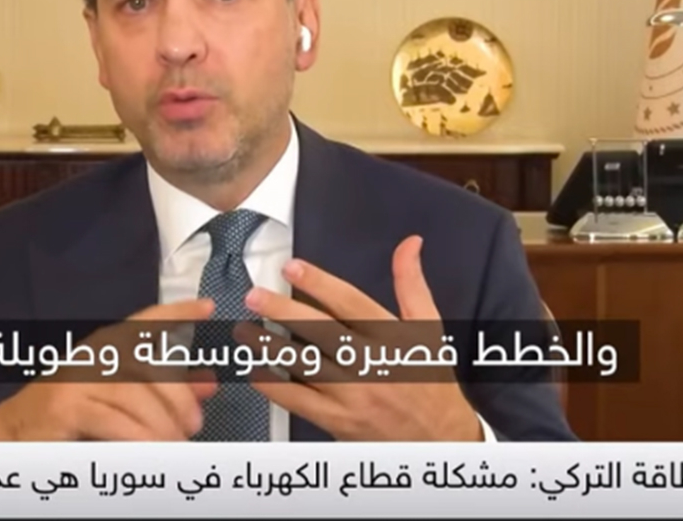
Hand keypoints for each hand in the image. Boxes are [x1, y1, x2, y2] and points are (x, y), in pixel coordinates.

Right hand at [0, 298, 217, 440]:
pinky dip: (138, 436)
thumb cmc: (69, 415)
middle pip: (148, 365)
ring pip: (133, 395)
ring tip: (176, 445)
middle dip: (178, 396)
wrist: (13, 434)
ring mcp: (75, 379)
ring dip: (162, 423)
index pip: (144, 323)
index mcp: (104, 348)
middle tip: (193, 425)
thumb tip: (208, 385)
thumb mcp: (119, 397)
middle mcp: (91, 355)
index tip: (207, 309)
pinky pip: (112, 420)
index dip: (176, 313)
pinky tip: (152, 449)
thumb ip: (163, 391)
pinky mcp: (64, 407)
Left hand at [235, 236, 482, 440]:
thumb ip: (411, 284)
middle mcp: (371, 363)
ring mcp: (354, 394)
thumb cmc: (430, 380)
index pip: (351, 303)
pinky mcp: (340, 421)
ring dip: (269, 346)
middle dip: (283, 311)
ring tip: (244, 331)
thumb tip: (409, 244)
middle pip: (321, 331)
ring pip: (305, 366)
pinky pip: (300, 401)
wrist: (439, 437)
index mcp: (392, 336)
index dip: (319, 283)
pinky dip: (275, 386)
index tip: (291, 268)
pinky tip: (255, 371)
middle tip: (255, 296)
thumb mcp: (428, 327)